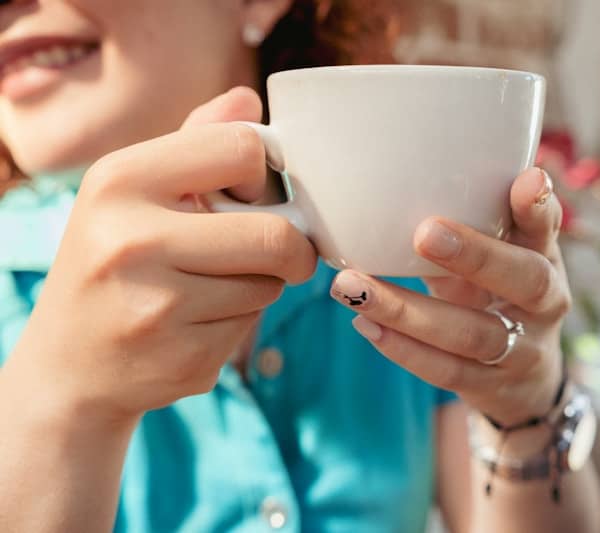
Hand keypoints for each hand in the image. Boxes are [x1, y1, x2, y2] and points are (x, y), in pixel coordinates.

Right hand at [6, 87, 316, 423]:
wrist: (70, 366)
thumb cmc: (112, 263)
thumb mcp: (132, 191)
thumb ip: (194, 142)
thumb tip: (249, 99)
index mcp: (120, 181)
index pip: (240, 148)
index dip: (264, 174)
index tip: (255, 195)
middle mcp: (131, 240)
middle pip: (273, 233)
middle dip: (291, 246)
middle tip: (280, 253)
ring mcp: (157, 307)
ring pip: (269, 284)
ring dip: (262, 285)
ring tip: (213, 287)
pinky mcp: (183, 359)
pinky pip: (251, 327)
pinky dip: (241, 322)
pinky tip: (198, 324)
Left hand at [330, 167, 568, 425]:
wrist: (525, 383)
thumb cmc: (496, 296)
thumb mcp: (497, 257)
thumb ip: (473, 220)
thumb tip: (403, 172)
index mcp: (544, 258)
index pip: (547, 228)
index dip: (538, 207)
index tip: (526, 179)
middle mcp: (545, 304)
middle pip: (524, 280)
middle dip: (475, 256)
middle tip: (424, 232)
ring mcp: (522, 351)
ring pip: (471, 333)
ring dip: (407, 310)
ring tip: (352, 287)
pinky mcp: (491, 388)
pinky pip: (446, 370)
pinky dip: (402, 348)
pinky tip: (364, 323)